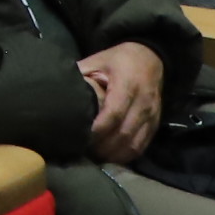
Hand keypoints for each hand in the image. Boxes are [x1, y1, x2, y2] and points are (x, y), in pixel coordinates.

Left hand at [79, 41, 166, 164]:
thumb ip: (81, 74)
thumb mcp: (98, 59)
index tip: (81, 137)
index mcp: (127, 84)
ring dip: (114, 154)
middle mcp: (142, 101)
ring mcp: (151, 114)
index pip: (113, 113)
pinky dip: (126, 155)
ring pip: (134, 143)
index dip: (97, 129)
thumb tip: (59, 89)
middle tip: (85, 151)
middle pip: (123, 133)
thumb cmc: (119, 59)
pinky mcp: (155, 123)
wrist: (150, 57)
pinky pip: (142, 145)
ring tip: (96, 157)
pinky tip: (112, 157)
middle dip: (103, 146)